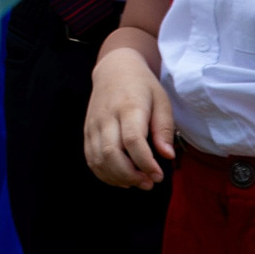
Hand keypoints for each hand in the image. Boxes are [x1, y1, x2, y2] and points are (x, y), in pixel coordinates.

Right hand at [83, 50, 173, 188]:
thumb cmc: (142, 86)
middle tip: (149, 183)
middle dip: (131, 175)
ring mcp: (93, 124)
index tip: (158, 175)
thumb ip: (164, 128)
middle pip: (111, 153)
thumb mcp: (161, 100)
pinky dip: (104, 174)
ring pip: (98, 159)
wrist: (113, 69)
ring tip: (137, 182)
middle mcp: (106, 117)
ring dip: (118, 177)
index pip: (133, 140)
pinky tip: (122, 177)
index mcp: (128, 107)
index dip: (146, 163)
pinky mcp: (87, 131)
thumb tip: (167, 155)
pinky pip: (91, 158)